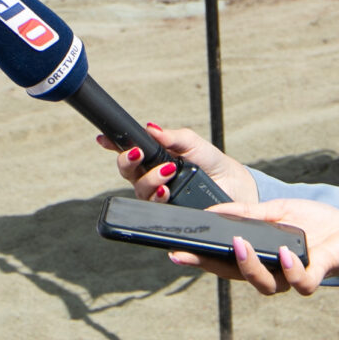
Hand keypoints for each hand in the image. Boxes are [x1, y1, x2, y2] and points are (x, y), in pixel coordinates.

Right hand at [97, 122, 257, 204]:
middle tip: (139, 153)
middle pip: (127, 172)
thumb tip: (151, 128)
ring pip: (140, 191)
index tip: (103, 138)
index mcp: (154, 158)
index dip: (113, 145)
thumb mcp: (193, 144)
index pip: (129, 151)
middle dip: (127, 161)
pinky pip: (154, 209)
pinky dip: (159, 198)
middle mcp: (152, 178)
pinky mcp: (168, 212)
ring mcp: (159, 196)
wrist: (235, 186)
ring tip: (167, 172)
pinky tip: (167, 191)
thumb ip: (173, 137)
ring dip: (150, 180)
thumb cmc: (213, 163)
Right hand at [164, 199, 338, 296]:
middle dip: (208, 266)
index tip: (175, 252)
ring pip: (264, 284)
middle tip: (187, 254)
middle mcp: (271, 273)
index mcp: (258, 257)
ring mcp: (292, 277)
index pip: (222, 262)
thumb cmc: (317, 223)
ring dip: (249, 266)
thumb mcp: (275, 210)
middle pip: (234, 276)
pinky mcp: (317, 276)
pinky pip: (300, 281)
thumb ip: (246, 212)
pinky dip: (290, 269)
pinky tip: (284, 251)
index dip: (198, 259)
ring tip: (239, 244)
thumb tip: (213, 212)